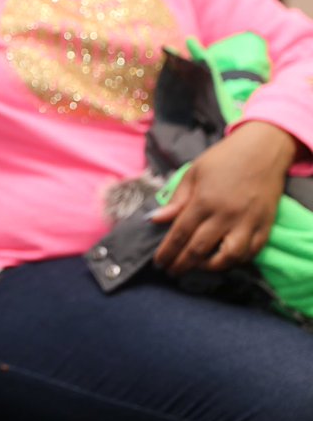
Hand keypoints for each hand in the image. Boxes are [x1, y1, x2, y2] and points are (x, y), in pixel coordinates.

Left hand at [152, 121, 296, 275]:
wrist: (263, 149)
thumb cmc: (223, 159)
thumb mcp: (193, 173)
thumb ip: (176, 200)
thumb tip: (155, 220)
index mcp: (204, 201)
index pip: (180, 234)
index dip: (167, 252)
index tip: (159, 262)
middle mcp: (226, 215)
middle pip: (199, 249)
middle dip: (182, 264)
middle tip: (172, 271)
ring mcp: (248, 222)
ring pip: (228, 257)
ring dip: (210, 267)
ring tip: (197, 266)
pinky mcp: (265, 225)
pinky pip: (251, 252)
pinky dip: (237, 261)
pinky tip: (223, 260)